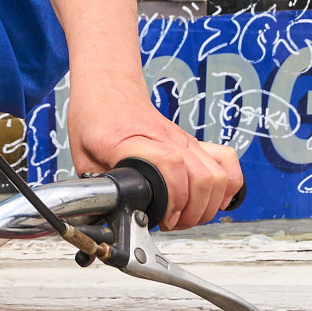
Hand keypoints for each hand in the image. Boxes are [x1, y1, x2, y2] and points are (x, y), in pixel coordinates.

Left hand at [67, 85, 241, 231]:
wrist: (109, 87)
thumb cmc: (96, 118)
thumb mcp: (83, 155)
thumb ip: (95, 187)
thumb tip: (99, 218)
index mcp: (134, 142)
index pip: (169, 163)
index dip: (174, 197)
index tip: (163, 217)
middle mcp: (167, 139)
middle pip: (203, 176)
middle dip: (192, 212)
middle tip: (172, 222)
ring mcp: (184, 140)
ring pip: (218, 174)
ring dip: (207, 205)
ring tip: (186, 216)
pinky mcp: (193, 143)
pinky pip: (226, 161)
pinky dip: (228, 185)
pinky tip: (213, 200)